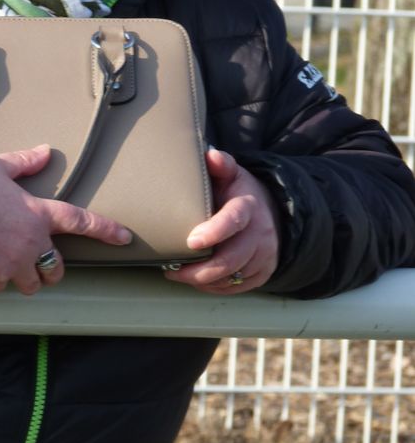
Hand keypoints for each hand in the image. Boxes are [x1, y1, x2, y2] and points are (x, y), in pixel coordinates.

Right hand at [0, 144, 132, 294]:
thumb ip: (24, 164)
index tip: (124, 238)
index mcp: (38, 213)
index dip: (106, 230)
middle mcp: (31, 243)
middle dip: (49, 268)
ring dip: (24, 277)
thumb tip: (45, 152)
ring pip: (31, 284)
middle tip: (33, 258)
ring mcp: (12, 264)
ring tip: (6, 263)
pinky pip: (1, 286)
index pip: (81, 222)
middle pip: (56, 269)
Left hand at [164, 148, 279, 292]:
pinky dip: (213, 287)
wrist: (272, 213)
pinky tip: (196, 280)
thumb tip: (210, 155)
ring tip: (177, 274)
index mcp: (248, 207)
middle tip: (171, 269)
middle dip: (198, 269)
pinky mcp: (262, 273)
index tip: (191, 241)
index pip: (234, 221)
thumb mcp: (232, 175)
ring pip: (231, 277)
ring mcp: (264, 256)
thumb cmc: (239, 194)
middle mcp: (260, 234)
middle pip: (230, 259)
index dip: (214, 232)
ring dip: (202, 280)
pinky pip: (236, 287)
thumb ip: (221, 165)